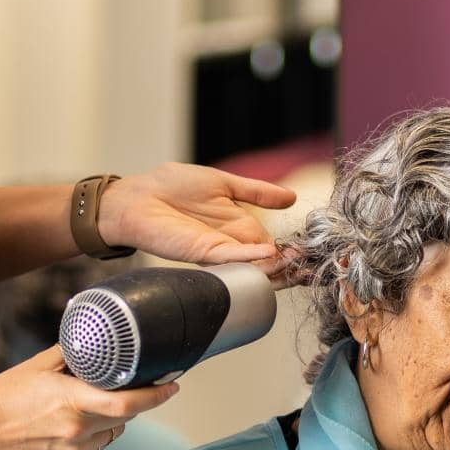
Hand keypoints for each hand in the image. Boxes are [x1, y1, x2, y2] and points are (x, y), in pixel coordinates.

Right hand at [0, 346, 177, 449]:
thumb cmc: (1, 399)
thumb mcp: (37, 366)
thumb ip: (70, 354)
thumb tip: (92, 340)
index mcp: (72, 402)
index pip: (128, 404)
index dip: (156, 396)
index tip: (172, 386)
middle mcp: (77, 431)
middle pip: (125, 417)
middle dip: (133, 401)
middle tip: (131, 385)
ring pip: (112, 433)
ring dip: (113, 418)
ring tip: (89, 403)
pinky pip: (95, 448)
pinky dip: (95, 434)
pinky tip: (75, 422)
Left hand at [98, 163, 296, 266]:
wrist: (138, 196)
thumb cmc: (173, 186)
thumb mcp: (224, 183)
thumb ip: (256, 193)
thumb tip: (291, 198)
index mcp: (237, 226)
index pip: (270, 244)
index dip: (290, 250)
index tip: (310, 253)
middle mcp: (230, 242)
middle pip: (265, 261)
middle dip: (287, 264)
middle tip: (309, 264)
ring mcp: (218, 250)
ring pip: (252, 265)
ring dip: (274, 266)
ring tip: (295, 262)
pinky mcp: (203, 252)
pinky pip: (232, 256)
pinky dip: (250, 257)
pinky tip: (267, 253)